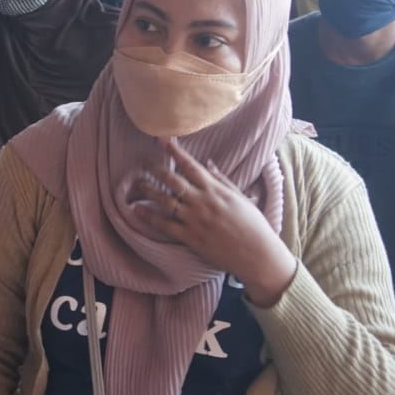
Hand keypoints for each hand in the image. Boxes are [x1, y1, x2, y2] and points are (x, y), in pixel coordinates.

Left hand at [130, 137, 297, 305]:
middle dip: (157, 170)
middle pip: (174, 181)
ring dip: (150, 191)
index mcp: (216, 190)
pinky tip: (137, 209)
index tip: (162, 140)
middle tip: (144, 162)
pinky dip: (150, 217)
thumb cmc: (253, 225)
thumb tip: (208, 164)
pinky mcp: (191, 238)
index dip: (175, 152)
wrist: (258, 255)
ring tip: (138, 183)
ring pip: (166, 201)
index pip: (191, 166)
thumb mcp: (240, 198)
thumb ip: (222, 180)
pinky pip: (166, 225)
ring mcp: (196, 220)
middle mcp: (203, 202)